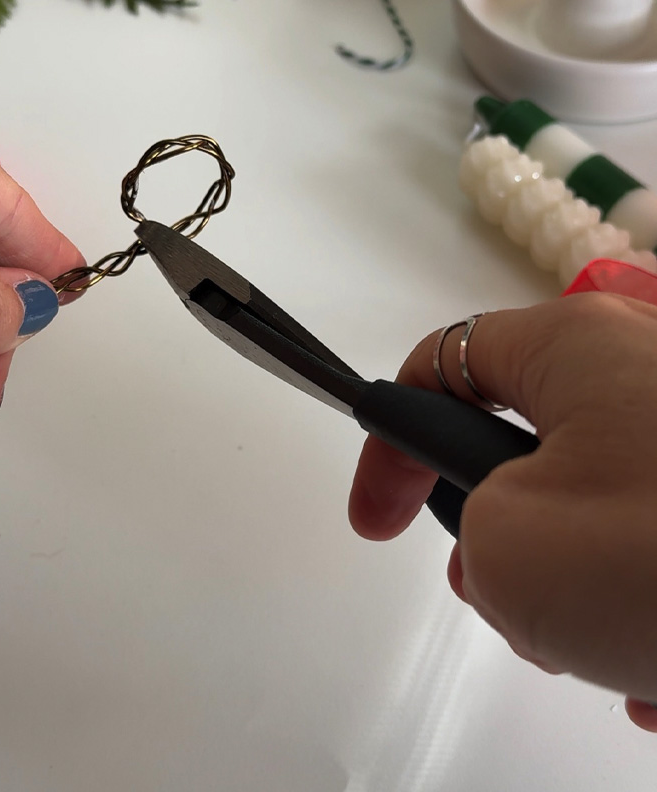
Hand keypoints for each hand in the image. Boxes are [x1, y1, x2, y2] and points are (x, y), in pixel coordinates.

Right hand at [349, 293, 656, 730]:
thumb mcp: (516, 555)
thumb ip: (475, 537)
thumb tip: (517, 546)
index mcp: (576, 347)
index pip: (441, 362)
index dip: (390, 442)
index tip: (378, 526)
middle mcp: (646, 364)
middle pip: (530, 443)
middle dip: (509, 540)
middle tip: (519, 610)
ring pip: (603, 502)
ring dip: (587, 590)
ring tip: (619, 660)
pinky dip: (655, 598)